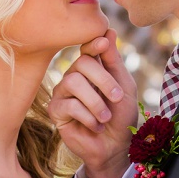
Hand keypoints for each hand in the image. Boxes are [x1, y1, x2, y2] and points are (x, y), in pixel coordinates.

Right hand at [48, 30, 138, 177]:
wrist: (115, 147)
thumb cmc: (121, 116)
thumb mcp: (123, 86)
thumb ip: (114, 60)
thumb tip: (108, 30)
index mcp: (90, 69)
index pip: (87, 49)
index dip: (94, 44)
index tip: (104, 42)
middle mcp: (74, 77)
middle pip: (81, 63)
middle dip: (103, 80)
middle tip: (117, 97)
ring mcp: (63, 93)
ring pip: (73, 82)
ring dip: (95, 101)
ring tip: (106, 117)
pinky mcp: (55, 111)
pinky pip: (69, 105)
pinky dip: (87, 116)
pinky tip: (95, 126)